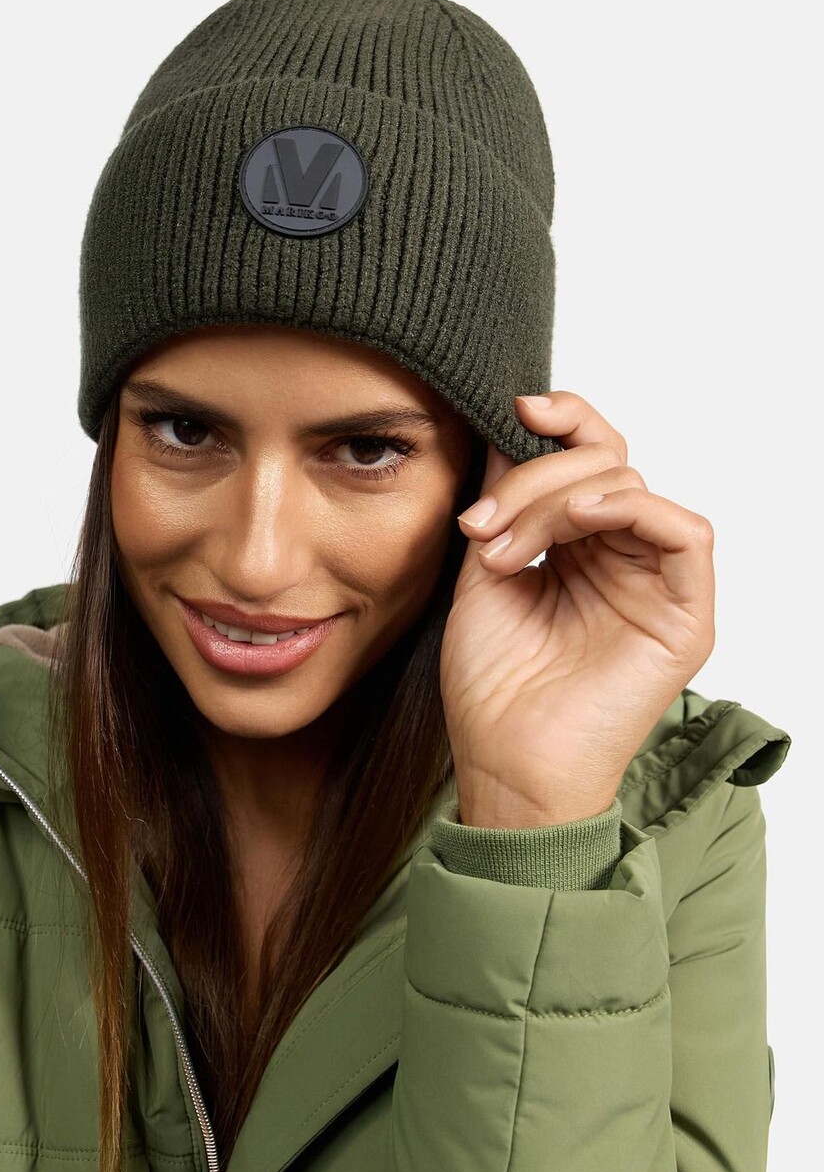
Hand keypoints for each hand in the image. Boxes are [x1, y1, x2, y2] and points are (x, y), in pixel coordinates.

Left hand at [441, 390, 715, 824]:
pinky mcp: (686, 615)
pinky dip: (631, 508)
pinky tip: (580, 519)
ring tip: (507, 547)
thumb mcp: (484, 571)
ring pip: (635, 487)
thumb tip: (509, 425)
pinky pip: (686, 531)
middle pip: (607, 463)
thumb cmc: (492, 686)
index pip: (588, 459)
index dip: (562, 422)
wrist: (504, 764)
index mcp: (581, 548)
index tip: (512, 407)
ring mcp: (658, 585)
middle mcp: (624, 559)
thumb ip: (505, 502)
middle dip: (537, 474)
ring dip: (562, 498)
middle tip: (483, 522)